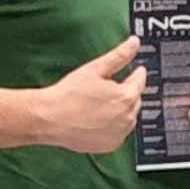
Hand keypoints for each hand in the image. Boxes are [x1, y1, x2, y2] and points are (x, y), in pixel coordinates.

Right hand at [36, 37, 146, 155]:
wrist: (50, 119)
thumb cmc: (69, 94)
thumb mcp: (95, 69)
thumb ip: (119, 56)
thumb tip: (134, 43)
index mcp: (126, 97)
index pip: (139, 82)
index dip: (137, 74)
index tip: (138, 70)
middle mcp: (127, 118)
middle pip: (134, 100)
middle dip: (126, 92)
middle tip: (110, 87)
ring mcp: (119, 134)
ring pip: (128, 117)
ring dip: (121, 109)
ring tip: (101, 104)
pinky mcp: (110, 146)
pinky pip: (119, 133)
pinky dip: (114, 125)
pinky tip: (98, 119)